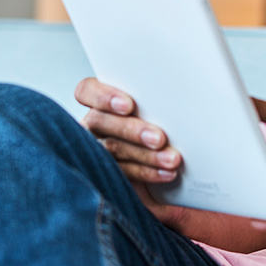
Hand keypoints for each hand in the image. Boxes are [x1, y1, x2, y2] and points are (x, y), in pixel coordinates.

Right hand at [76, 77, 183, 222]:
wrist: (166, 165)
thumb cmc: (161, 125)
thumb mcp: (156, 109)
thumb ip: (154, 101)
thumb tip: (179, 93)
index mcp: (101, 102)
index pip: (87, 91)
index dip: (103, 97)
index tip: (128, 105)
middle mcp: (93, 124)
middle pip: (100, 121)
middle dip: (131, 129)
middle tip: (159, 138)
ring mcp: (96, 150)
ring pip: (112, 149)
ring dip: (145, 154)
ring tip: (171, 158)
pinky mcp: (107, 174)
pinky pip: (122, 172)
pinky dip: (147, 172)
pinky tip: (166, 173)